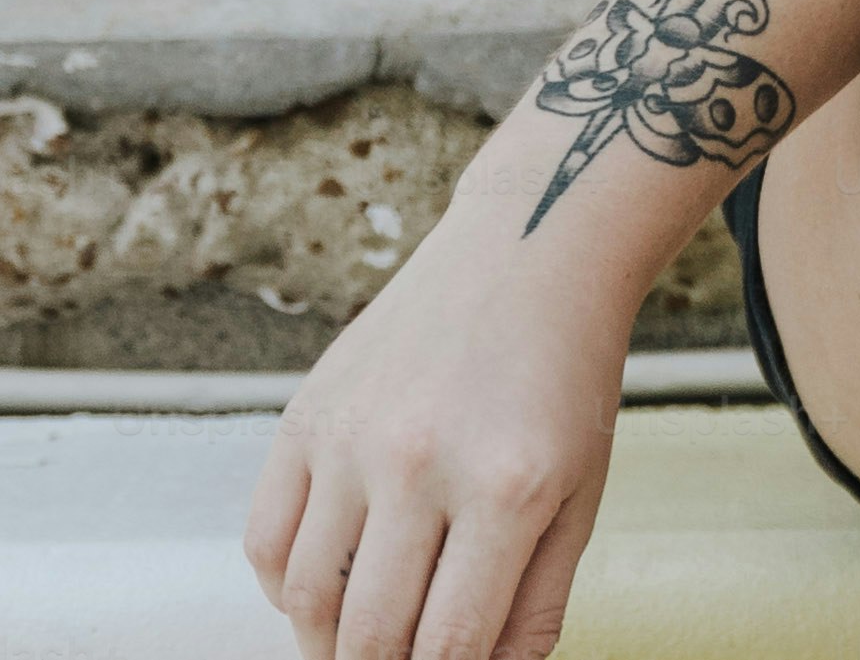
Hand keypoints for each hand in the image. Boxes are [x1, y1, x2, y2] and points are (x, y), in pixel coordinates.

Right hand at [243, 180, 632, 659]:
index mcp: (508, 487)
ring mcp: (353, 437)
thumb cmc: (567, 376)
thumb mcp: (582, 489)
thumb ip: (535, 601)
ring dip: (324, 644)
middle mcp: (421, 461)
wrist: (533, 252)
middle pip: (369, 634)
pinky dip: (285, 588)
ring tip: (357, 648)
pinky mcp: (305, 416)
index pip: (447, 645)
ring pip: (306, 598)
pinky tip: (324, 589)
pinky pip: (265, 540)